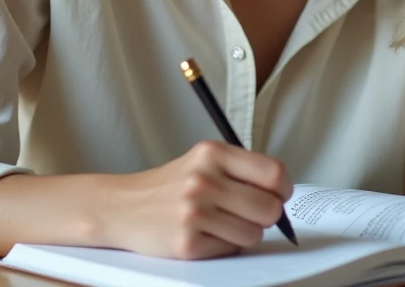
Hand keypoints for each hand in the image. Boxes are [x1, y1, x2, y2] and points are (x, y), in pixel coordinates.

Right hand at [100, 141, 292, 259]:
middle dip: (266, 215)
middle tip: (249, 211)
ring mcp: (194, 213)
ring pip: (254, 234)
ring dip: (244, 233)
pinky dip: (223, 245)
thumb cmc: (169, 186)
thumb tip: (281, 192)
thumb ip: (241, 169)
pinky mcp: (187, 244)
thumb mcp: (203, 161)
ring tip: (221, 222)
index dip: (282, 188)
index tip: (279, 194)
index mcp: (212, 153)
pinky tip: (205, 233)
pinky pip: (231, 250)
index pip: (273, 172)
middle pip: (270, 208)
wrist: (122, 207)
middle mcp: (203, 181)